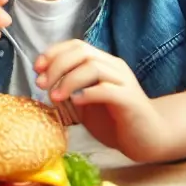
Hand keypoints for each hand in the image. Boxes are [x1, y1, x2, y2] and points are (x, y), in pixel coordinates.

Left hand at [35, 40, 163, 160]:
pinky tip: (75, 102)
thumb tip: (44, 80)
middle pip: (82, 52)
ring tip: (55, 97)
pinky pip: (108, 90)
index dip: (53, 53)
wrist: (149, 140)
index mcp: (104, 63)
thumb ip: (70, 87)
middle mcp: (115, 67)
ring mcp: (124, 82)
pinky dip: (87, 93)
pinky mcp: (130, 101)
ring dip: (69, 80)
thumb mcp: (86, 100)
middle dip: (56, 65)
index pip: (77, 45)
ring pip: (93, 67)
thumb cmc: (115, 120)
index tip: (36, 68)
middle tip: (42, 84)